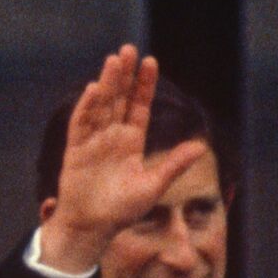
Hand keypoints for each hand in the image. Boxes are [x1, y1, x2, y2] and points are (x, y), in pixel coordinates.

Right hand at [38, 46, 208, 273]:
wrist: (93, 228)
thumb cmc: (122, 211)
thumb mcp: (154, 185)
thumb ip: (174, 164)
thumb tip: (201, 146)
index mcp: (131, 143)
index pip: (139, 107)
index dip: (144, 85)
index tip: (150, 62)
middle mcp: (112, 137)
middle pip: (119, 99)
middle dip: (124, 75)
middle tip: (128, 49)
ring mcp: (93, 141)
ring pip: (101, 105)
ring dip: (107, 83)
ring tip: (114, 60)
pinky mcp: (76, 150)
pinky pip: (82, 124)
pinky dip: (87, 107)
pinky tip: (95, 89)